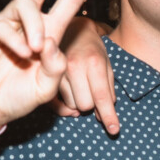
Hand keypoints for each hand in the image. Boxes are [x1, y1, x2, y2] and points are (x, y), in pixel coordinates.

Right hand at [0, 0, 101, 132]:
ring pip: (24, 3)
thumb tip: (51, 43)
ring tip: (35, 49)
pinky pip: (2, 24)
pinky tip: (19, 53)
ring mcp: (6, 24)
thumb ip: (55, 67)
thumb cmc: (17, 97)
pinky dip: (14, 39)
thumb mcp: (46, 88)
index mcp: (48, 33)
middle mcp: (28, 23)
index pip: (67, 2)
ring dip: (33, 24)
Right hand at [56, 17, 119, 133]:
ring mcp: (57, 72)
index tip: (114, 130)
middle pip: (85, 105)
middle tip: (93, 92)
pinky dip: (65, 102)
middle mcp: (74, 67)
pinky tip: (71, 93)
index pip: (102, 97)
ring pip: (71, 106)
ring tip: (80, 86)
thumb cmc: (92, 48)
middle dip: (92, 105)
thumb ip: (108, 87)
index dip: (109, 116)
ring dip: (78, 102)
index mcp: (93, 63)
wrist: (71, 29)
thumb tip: (106, 112)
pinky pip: (56, 103)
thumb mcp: (106, 63)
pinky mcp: (45, 77)